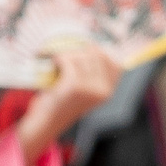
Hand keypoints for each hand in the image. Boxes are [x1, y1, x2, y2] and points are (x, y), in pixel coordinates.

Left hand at [18, 45, 121, 161]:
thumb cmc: (64, 100)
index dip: (102, 54)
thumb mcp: (86, 88)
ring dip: (67, 56)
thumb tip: (94, 45)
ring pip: (81, 56)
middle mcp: (104, 91)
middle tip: (67, 57)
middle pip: (97, 55)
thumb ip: (94, 72)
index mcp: (109, 91)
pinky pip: (68, 61)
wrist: (49, 120)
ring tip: (59, 64)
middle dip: (80, 52)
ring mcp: (91, 89)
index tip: (87, 51)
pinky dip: (59, 59)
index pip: (116, 64)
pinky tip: (55, 63)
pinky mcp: (75, 86)